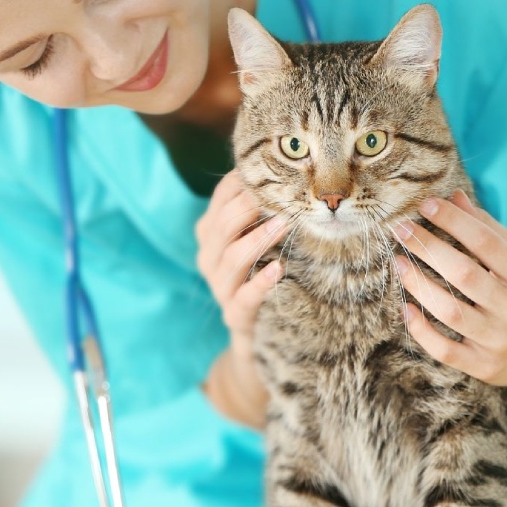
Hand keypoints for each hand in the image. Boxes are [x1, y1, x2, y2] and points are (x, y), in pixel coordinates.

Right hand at [195, 170, 287, 426]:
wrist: (265, 337)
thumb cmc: (269, 276)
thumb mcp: (265, 241)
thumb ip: (268, 211)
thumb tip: (297, 172)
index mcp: (212, 234)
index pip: (220, 199)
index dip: (241, 183)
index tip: (270, 168)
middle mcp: (210, 259)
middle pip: (221, 225)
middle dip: (249, 207)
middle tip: (280, 194)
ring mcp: (220, 289)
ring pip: (231, 258)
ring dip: (257, 239)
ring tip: (284, 224)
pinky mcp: (236, 317)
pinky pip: (243, 297)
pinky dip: (260, 282)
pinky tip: (279, 270)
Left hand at [393, 190, 506, 390]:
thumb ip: (488, 230)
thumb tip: (454, 196)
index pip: (486, 243)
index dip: (454, 221)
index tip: (427, 204)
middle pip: (465, 274)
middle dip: (429, 248)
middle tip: (400, 229)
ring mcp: (498, 341)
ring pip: (451, 311)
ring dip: (419, 285)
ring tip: (399, 263)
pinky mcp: (483, 366)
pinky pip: (446, 350)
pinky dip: (422, 331)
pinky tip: (405, 308)